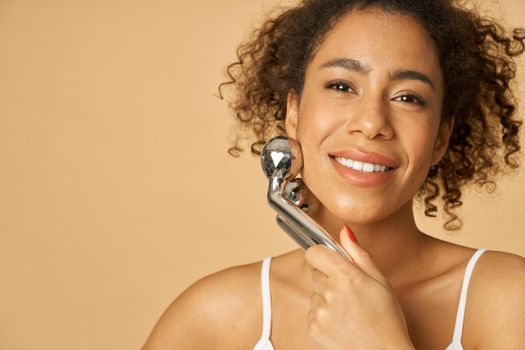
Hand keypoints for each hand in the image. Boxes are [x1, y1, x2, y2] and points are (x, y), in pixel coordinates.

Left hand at [304, 226, 414, 349]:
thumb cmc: (387, 321)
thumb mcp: (380, 282)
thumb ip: (359, 254)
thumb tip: (345, 231)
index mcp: (345, 276)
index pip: (314, 252)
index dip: (322, 255)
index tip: (330, 261)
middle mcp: (329, 292)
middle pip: (315, 273)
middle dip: (329, 278)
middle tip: (349, 292)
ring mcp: (319, 311)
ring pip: (314, 294)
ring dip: (326, 298)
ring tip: (348, 311)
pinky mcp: (312, 328)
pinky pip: (312, 313)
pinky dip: (323, 316)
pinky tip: (341, 323)